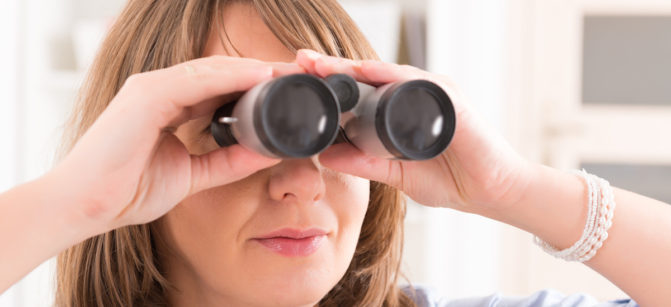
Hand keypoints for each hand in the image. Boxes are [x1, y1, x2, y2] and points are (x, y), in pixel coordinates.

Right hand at [52, 56, 303, 230]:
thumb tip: (266, 153)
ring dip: (253, 70)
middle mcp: (160, 90)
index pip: (220, 88)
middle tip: (297, 76)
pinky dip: (231, 76)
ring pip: (212, 70)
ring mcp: (151, 88)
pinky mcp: (146, 95)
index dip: (254, 88)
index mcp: (168, 106)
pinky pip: (197, 80)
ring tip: (288, 73)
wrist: (86, 206)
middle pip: (221, 73)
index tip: (288, 93)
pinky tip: (260, 77)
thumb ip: (227, 162)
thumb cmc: (127, 190)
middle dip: (260, 74)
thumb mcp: (192, 174)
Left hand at [296, 49, 531, 212]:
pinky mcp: (447, 98)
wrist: (492, 192)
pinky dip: (387, 74)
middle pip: (367, 77)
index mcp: (401, 111)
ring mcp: (431, 93)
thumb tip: (325, 156)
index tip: (300, 80)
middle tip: (300, 61)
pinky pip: (413, 81)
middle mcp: (414, 96)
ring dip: (351, 67)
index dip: (331, 85)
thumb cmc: (451, 179)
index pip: (360, 92)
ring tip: (320, 65)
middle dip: (332, 69)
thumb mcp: (395, 173)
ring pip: (384, 73)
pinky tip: (362, 71)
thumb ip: (364, 164)